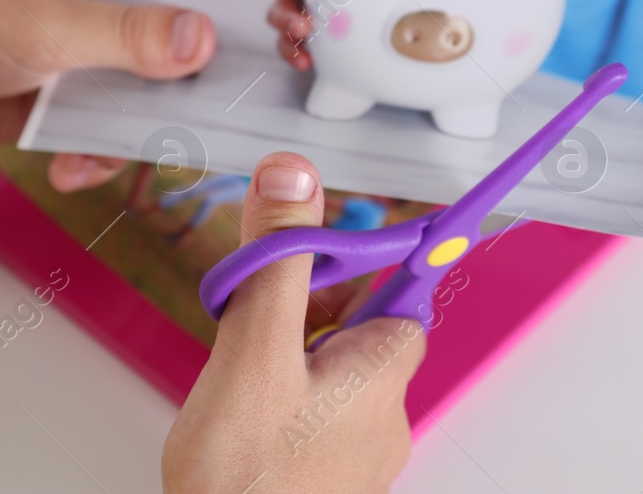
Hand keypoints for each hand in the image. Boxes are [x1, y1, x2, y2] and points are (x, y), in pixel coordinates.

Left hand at [0, 0, 214, 191]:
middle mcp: (100, 9)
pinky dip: (95, 159)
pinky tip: (69, 170)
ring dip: (138, 133)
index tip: (264, 47)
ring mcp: (81, 61)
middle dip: (190, 87)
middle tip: (213, 122)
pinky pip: (103, 137)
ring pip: (144, 100)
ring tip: (118, 155)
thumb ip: (124, 34)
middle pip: (174, 47)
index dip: (225, 7)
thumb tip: (203, 40)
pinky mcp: (59, 108)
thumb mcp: (43, 24)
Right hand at [163, 153, 423, 492]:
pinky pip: (309, 406)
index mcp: (384, 366)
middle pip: (355, 314)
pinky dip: (276, 393)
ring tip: (236, 374)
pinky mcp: (325, 471)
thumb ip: (277, 261)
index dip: (376, 244)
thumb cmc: (249, 487)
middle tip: (253, 310)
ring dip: (282, 349)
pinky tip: (239, 411)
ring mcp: (356, 446)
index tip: (383, 211)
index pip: (407, 276)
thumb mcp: (254, 351)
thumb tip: (294, 179)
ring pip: (326, 361)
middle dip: (302, 301)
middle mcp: (385, 407)